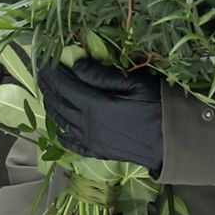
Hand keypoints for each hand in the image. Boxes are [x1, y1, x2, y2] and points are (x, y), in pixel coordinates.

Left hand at [40, 55, 164, 172]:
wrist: (172, 141)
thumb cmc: (157, 106)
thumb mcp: (133, 83)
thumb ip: (101, 76)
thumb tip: (76, 65)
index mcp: (93, 104)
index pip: (63, 86)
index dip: (51, 74)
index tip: (43, 63)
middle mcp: (85, 124)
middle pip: (58, 104)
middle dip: (48, 89)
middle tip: (41, 77)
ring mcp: (90, 139)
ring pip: (61, 122)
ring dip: (52, 108)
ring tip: (47, 96)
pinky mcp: (97, 151)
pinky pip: (73, 144)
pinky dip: (62, 135)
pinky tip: (60, 131)